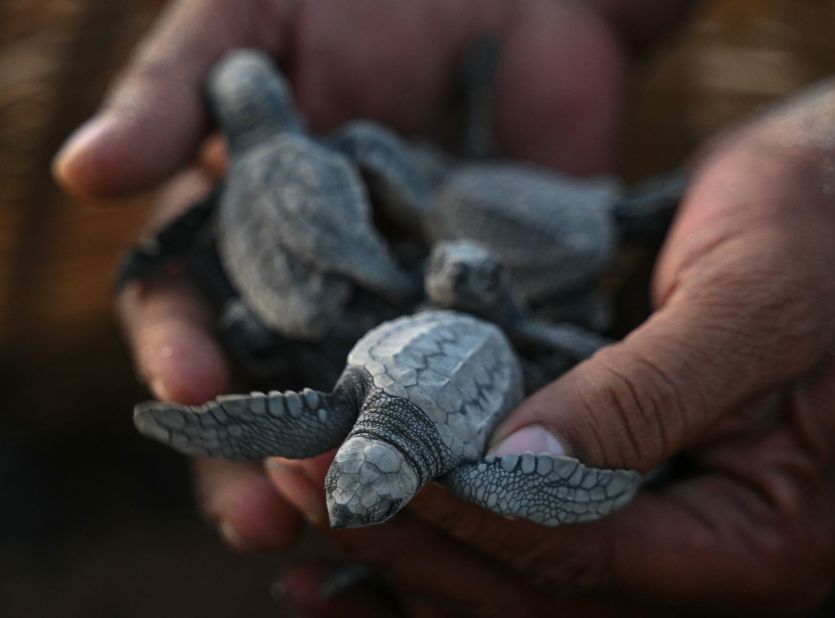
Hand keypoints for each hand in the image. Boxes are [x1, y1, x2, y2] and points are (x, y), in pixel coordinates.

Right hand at [59, 0, 642, 550]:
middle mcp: (317, 283)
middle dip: (261, 457)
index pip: (187, 308)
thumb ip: (177, 91)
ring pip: (368, 412)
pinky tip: (473, 471)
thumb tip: (81, 174)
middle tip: (268, 517)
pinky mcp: (489, 313)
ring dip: (361, 468)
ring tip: (366, 520)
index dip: (178, 349)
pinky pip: (471, 385)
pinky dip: (467, 429)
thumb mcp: (257, 14)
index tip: (192, 383)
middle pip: (272, 391)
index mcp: (243, 226)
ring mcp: (404, 306)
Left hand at [266, 81, 834, 614]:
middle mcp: (698, 563)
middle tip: (302, 479)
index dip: (466, 518)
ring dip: (402, 551)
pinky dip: (429, 540)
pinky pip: (509, 540)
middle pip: (532, 590)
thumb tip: (514, 468)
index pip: (585, 557)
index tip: (364, 469)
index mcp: (756, 543)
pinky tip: (347, 540)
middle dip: (411, 540)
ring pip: (507, 585)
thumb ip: (642, 396)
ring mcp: (651, 535)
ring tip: (297, 509)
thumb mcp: (751, 306)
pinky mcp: (611, 493)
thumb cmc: (822, 239)